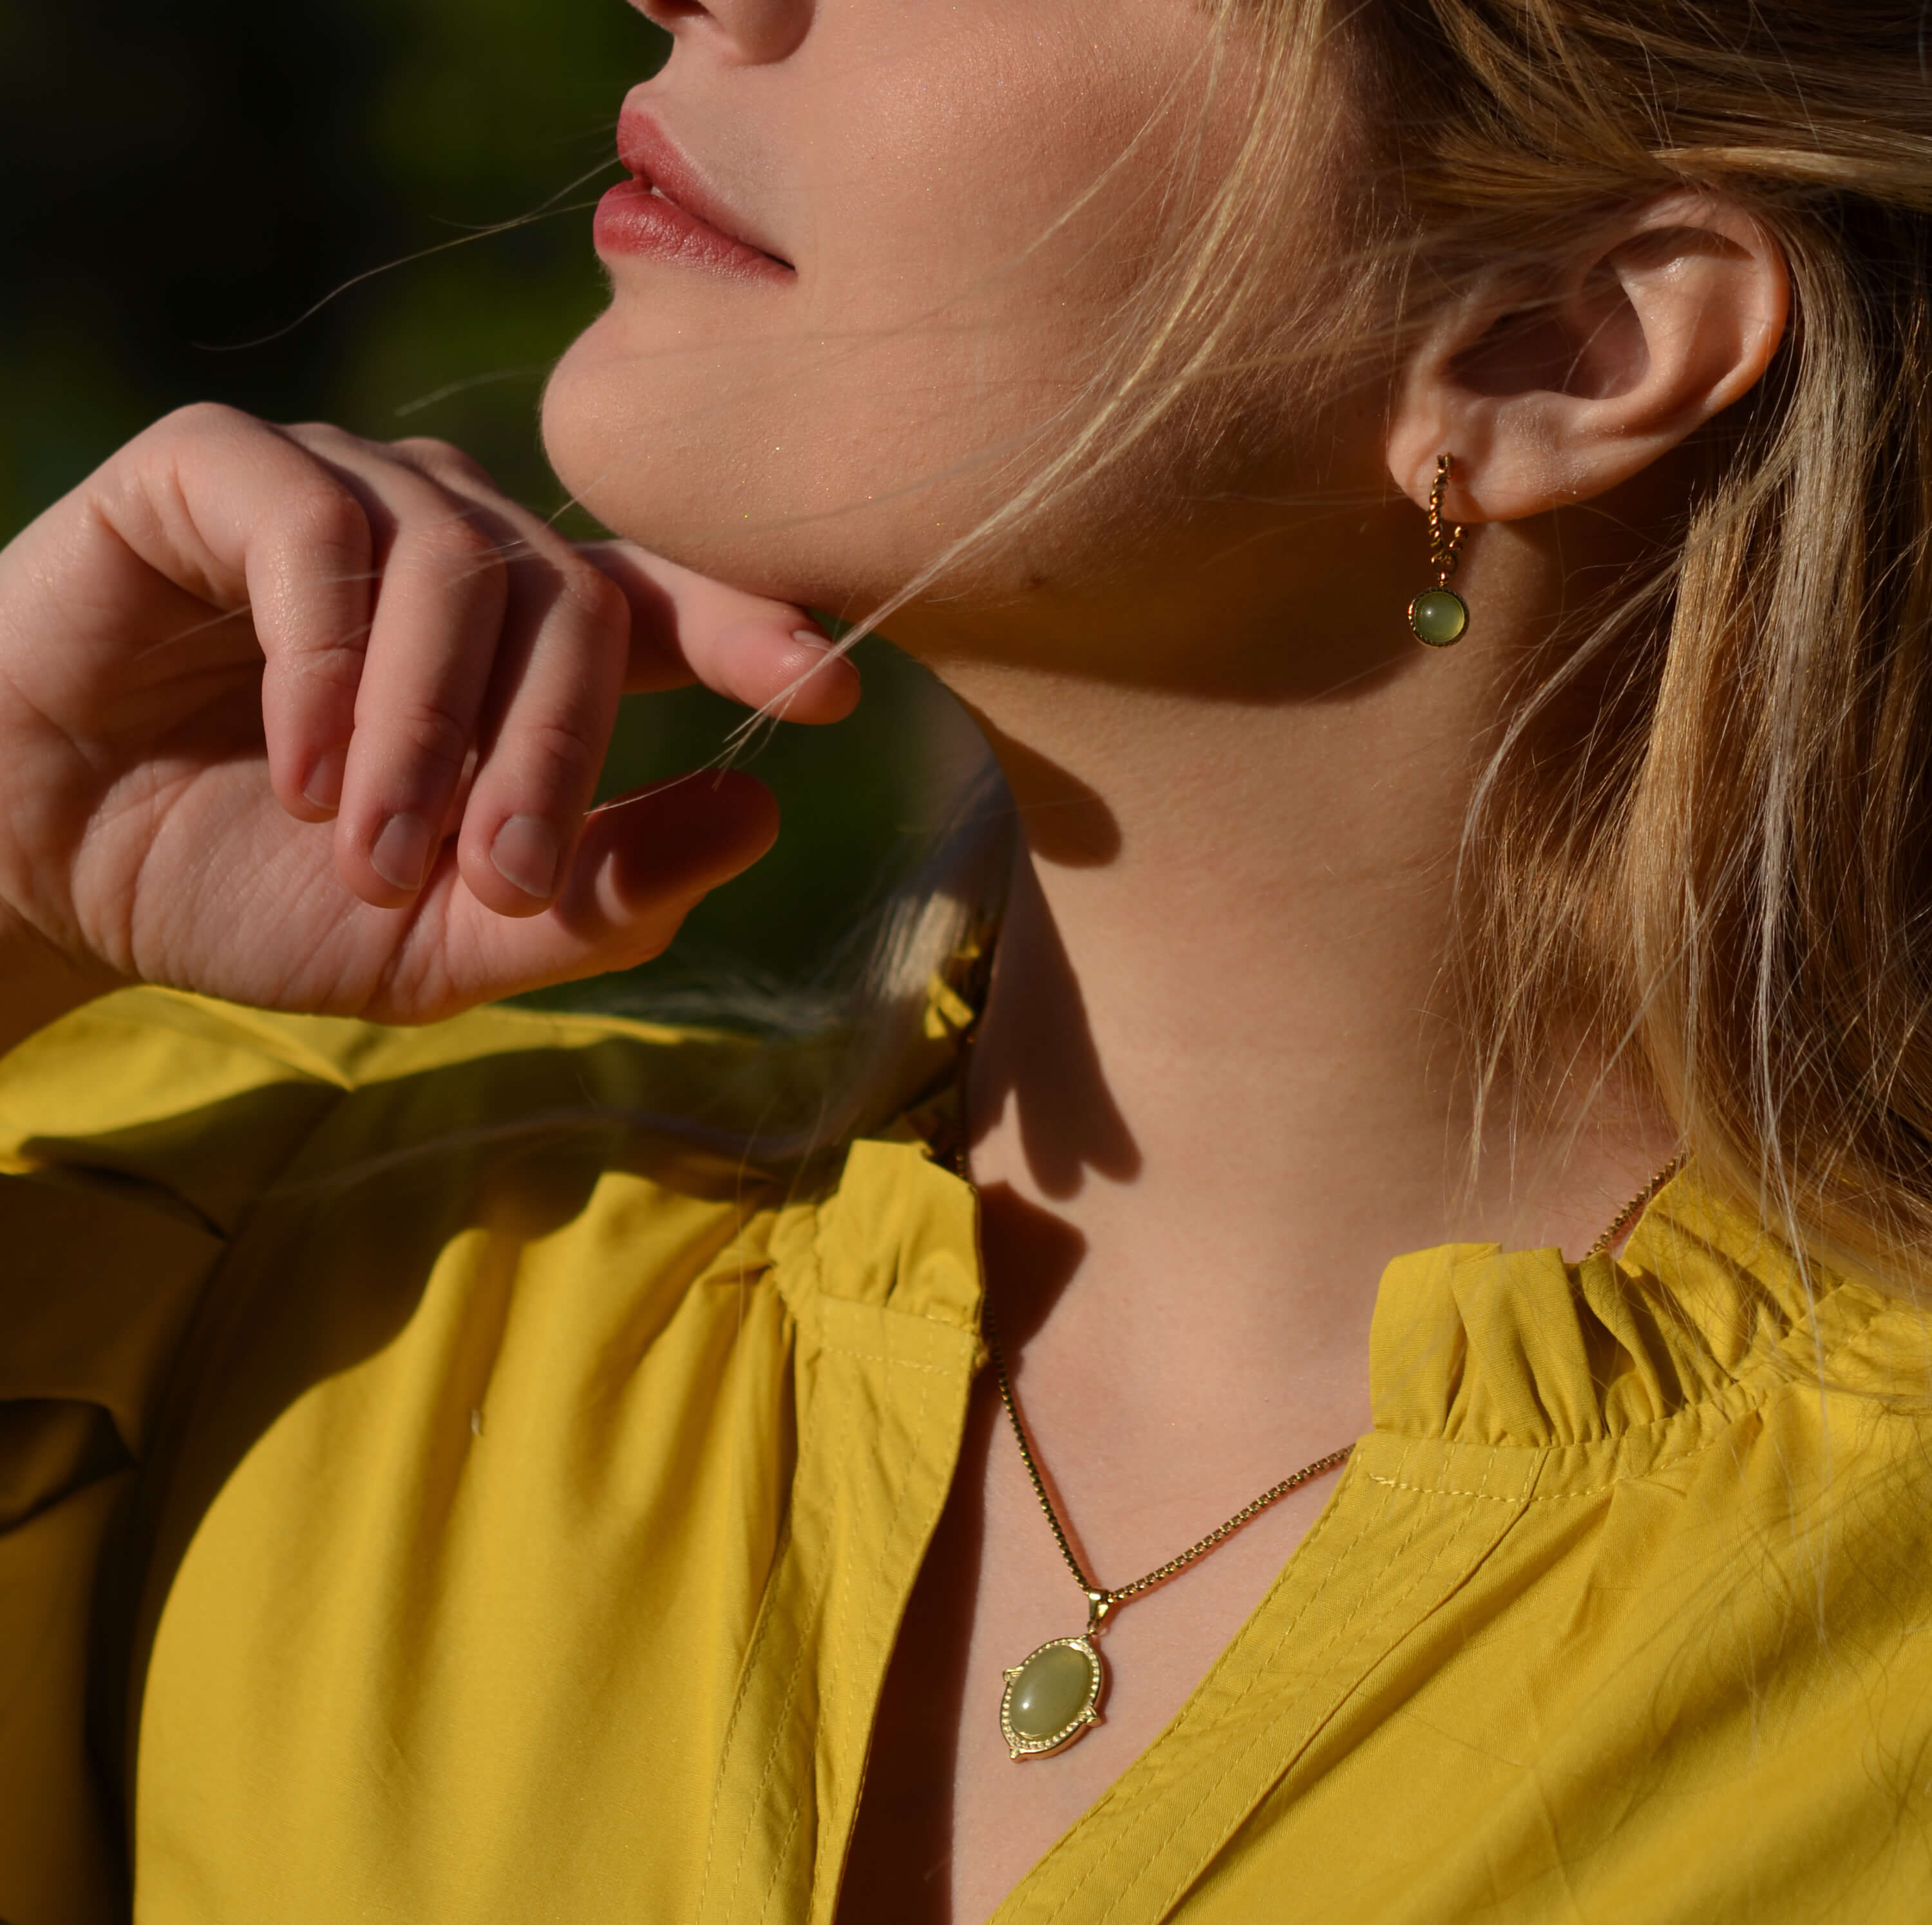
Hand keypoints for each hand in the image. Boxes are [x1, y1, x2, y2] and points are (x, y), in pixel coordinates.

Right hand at [0, 405, 856, 1038]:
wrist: (50, 870)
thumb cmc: (254, 893)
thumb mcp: (451, 940)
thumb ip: (602, 897)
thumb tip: (760, 814)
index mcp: (522, 644)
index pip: (666, 602)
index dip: (751, 630)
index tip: (830, 696)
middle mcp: (450, 547)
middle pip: (574, 601)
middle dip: (550, 757)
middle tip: (494, 883)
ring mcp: (338, 494)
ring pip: (456, 564)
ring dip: (429, 731)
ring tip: (374, 851)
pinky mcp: (217, 471)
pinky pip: (318, 529)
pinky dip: (328, 664)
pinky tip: (301, 769)